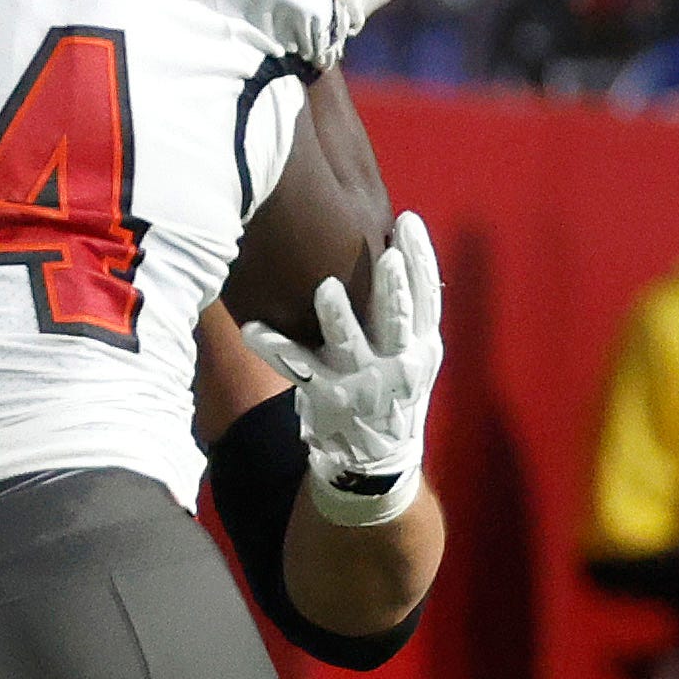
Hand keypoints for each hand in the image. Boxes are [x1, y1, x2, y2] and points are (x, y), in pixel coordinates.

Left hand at [246, 210, 439, 522]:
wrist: (376, 457)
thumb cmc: (391, 389)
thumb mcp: (413, 354)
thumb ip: (405, 312)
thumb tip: (391, 247)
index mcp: (422, 346)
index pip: (427, 296)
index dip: (420, 258)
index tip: (407, 221)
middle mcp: (398, 363)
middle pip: (398, 318)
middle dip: (393, 287)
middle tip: (386, 254)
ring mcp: (362, 382)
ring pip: (348, 343)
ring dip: (336, 316)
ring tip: (325, 288)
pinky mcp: (328, 397)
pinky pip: (296, 367)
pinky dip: (272, 346)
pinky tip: (251, 329)